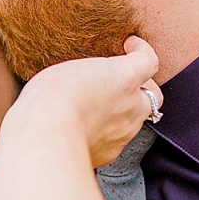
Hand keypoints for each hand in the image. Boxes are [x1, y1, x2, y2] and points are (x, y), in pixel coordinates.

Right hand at [13, 36, 161, 167]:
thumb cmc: (50, 99)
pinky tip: (85, 129)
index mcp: (124, 77)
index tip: (131, 46)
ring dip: (122, 112)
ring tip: (97, 108)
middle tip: (123, 84)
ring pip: (134, 119)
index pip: (148, 60)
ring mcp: (124, 132)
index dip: (141, 50)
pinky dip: (106, 133)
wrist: (46, 140)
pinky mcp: (111, 153)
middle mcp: (132, 105)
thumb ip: (88, 74)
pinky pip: (115, 140)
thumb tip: (88, 82)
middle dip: (142, 88)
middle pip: (153, 95)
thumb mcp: (67, 70)